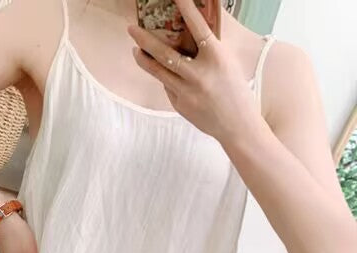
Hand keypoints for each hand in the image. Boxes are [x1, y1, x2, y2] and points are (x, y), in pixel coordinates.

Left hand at [127, 0, 262, 143]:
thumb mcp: (227, 63)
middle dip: (145, 39)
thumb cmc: (235, 90)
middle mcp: (199, 74)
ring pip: (158, 72)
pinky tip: (163, 74)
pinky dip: (165, 78)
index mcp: (216, 58)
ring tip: (135, 50)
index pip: (199, 28)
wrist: (236, 125)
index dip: (187, 10)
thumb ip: (209, 47)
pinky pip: (168, 86)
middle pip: (165, 53)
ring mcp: (187, 91)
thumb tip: (194, 28)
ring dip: (144, 59)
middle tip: (131, 29)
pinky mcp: (179, 104)